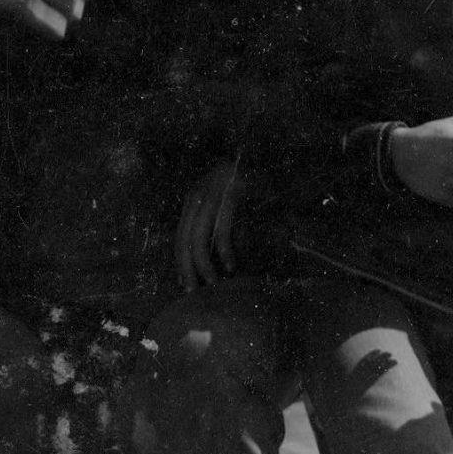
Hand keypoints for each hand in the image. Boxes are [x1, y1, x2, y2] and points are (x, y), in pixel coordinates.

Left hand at [175, 159, 243, 291]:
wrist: (272, 162)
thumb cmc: (252, 188)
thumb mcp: (226, 207)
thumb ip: (212, 228)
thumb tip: (201, 262)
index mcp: (194, 197)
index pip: (180, 234)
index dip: (180, 260)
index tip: (182, 282)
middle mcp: (199, 193)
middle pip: (184, 239)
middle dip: (187, 268)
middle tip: (193, 291)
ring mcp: (214, 194)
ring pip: (198, 238)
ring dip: (204, 266)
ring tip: (213, 283)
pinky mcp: (232, 195)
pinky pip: (222, 232)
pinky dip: (224, 253)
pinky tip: (231, 267)